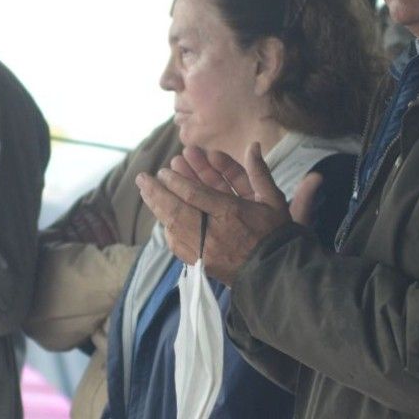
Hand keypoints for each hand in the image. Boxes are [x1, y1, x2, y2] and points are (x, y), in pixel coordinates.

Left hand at [137, 143, 298, 284]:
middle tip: (142, 178)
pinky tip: (161, 217)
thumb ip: (259, 172)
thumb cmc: (276, 234)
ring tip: (145, 192)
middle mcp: (214, 232)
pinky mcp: (202, 264)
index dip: (177, 181)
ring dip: (158, 207)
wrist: (276, 273)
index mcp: (231, 213)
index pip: (194, 194)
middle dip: (157, 192)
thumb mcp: (273, 200)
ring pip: (174, 226)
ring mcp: (205, 250)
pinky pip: (178, 245)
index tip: (165, 170)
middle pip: (177, 210)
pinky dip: (168, 229)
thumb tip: (253, 145)